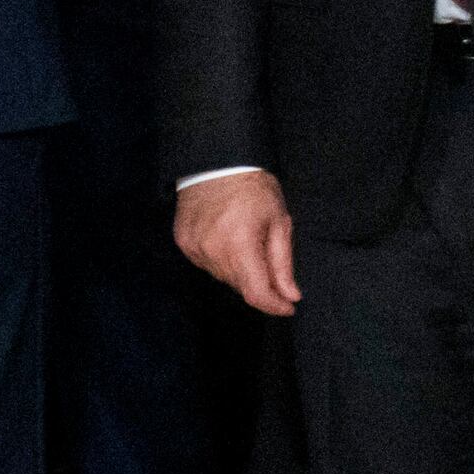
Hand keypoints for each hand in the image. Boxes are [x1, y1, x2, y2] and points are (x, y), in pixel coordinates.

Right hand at [175, 168, 296, 313]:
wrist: (216, 164)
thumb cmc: (255, 190)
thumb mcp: (280, 222)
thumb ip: (282, 263)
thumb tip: (290, 295)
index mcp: (240, 245)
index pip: (255, 292)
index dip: (273, 306)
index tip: (288, 308)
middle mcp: (212, 251)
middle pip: (240, 286)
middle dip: (260, 285)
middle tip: (274, 270)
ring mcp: (193, 248)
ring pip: (222, 277)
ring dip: (240, 273)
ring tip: (250, 246)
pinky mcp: (183, 243)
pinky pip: (206, 265)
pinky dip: (222, 262)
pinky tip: (230, 243)